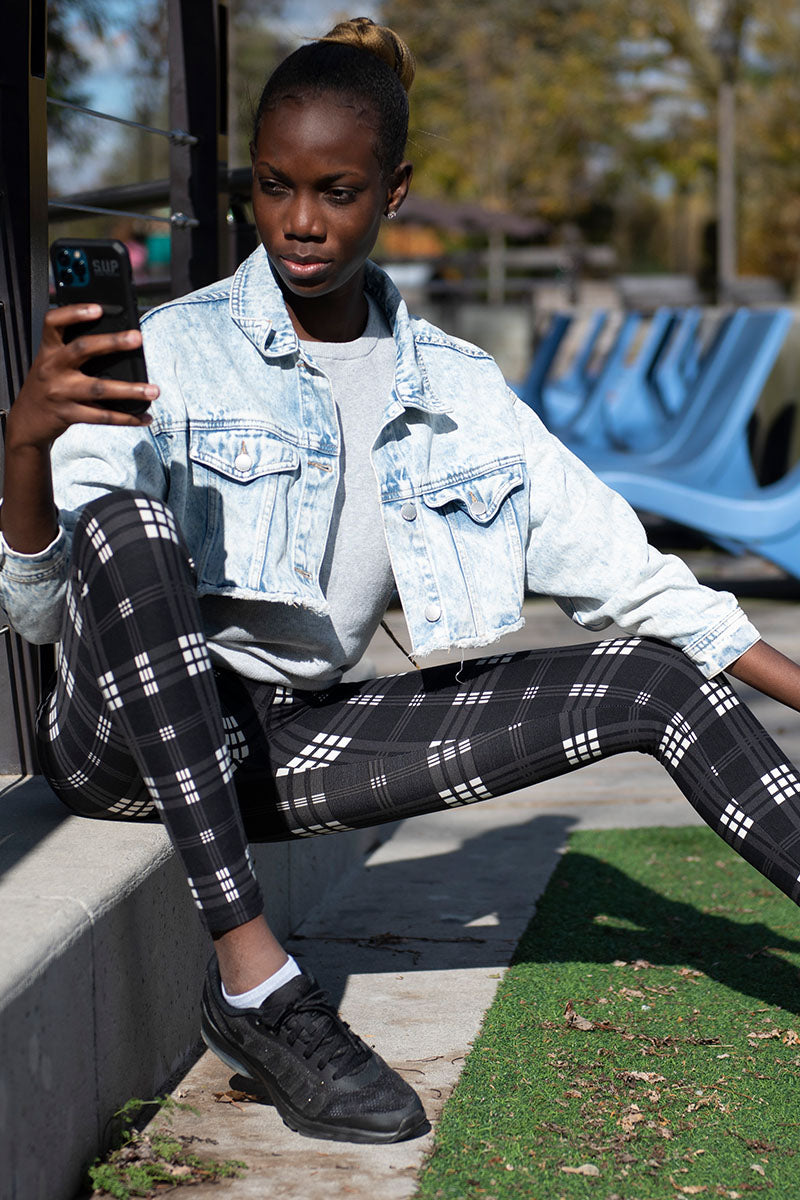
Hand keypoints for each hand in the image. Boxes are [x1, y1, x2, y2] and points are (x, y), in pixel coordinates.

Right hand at [6, 303, 159, 451]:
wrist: (28, 421)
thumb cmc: (48, 385)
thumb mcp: (52, 363)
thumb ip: (75, 351)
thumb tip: (120, 340)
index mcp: (49, 350)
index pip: (53, 323)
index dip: (74, 313)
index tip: (98, 308)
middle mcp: (52, 368)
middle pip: (82, 349)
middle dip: (112, 342)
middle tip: (137, 338)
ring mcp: (61, 392)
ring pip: (99, 388)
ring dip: (130, 390)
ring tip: (154, 390)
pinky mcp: (69, 415)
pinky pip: (103, 416)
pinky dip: (127, 418)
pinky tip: (145, 416)